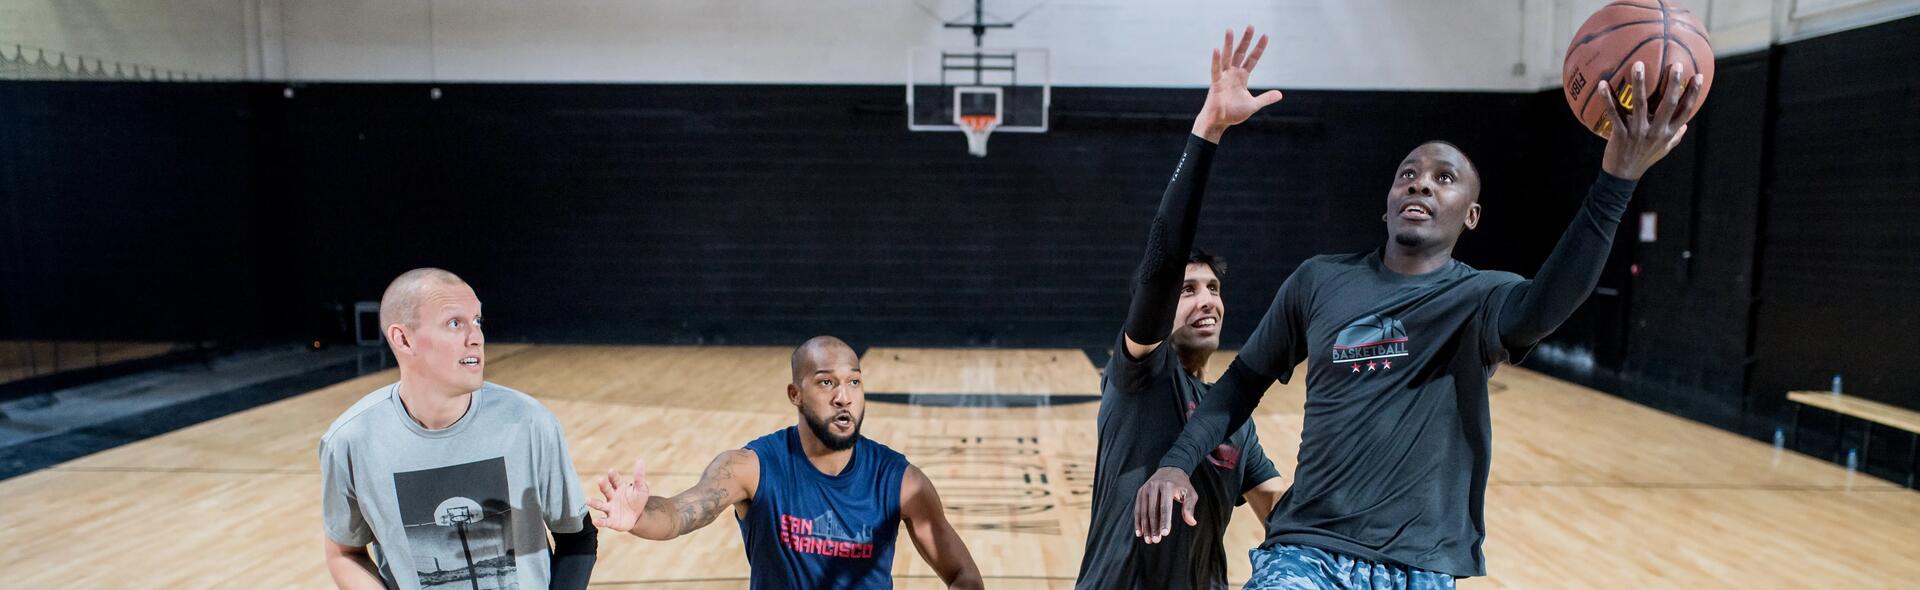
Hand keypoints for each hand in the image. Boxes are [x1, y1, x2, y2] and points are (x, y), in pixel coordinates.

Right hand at [586, 458, 650, 531]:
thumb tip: (640, 460)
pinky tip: (595, 521)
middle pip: (606, 490)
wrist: (638, 517)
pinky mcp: (611, 521)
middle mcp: (612, 497)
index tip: (611, 470)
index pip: (615, 480)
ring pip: (600, 505)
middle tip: (600, 480)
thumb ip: (639, 476)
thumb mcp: (641, 488)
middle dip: (603, 485)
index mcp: (619, 488)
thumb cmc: (637, 500)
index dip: (613, 476)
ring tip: (587, 500)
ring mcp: (610, 509)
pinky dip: (599, 521)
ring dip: (594, 503)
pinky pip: (604, 521)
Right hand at [1133, 466, 1199, 543]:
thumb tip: (1191, 522)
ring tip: (1148, 540)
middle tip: (1156, 540)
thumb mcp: (1190, 493)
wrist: (1170, 469)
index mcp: (1167, 486)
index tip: (1165, 534)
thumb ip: (1190, 507)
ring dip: (1145, 527)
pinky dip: (1138, 521)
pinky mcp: (1140, 492)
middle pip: (1152, 511)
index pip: (1165, 507)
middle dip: (1154, 527)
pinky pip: (1138, 509)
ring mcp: (1145, 489)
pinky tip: (1139, 532)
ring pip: (1143, 511)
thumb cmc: (1182, 485)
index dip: (1164, 521)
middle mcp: (1154, 487)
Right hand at [1194, 26, 1283, 142]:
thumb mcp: (1253, 105)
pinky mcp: (1216, 84)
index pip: (1252, 59)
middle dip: (1245, 40)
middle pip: (1240, 53)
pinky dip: (1216, 60)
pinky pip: (1215, 70)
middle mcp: (1232, 74)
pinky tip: (1216, 49)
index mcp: (1242, 77)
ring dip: (1229, 44)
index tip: (1265, 36)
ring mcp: (1223, 77)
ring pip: (1227, 57)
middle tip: (1251, 26)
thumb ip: (1265, 98)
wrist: (1218, 122)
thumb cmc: (1232, 113)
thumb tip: (1280, 94)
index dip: (1259, 48)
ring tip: (1230, 30)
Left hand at [1598, 61, 1703, 179]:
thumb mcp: (1664, 150)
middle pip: (1668, 104)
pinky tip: (1602, 85)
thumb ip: (1675, 136)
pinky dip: (1607, 99)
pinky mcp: (1620, 134)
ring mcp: (1638, 132)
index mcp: (1668, 133)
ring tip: (1638, 65)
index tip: (1698, 76)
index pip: (1686, 110)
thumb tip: (1687, 124)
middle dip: (1673, 83)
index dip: (1693, 93)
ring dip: (1639, 83)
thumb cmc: (1644, 159)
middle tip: (1675, 64)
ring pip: (1640, 104)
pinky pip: (1613, 113)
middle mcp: (1656, 131)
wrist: (1623, 175)